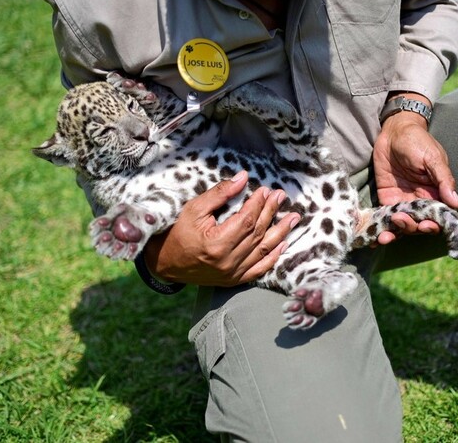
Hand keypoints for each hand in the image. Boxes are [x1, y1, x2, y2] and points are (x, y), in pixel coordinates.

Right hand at [143, 171, 299, 285]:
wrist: (165, 262)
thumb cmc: (177, 232)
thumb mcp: (194, 208)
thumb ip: (220, 194)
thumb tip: (243, 178)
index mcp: (216, 243)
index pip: (246, 220)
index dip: (258, 204)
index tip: (266, 190)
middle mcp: (227, 261)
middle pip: (257, 233)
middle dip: (271, 212)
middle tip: (281, 197)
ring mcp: (231, 273)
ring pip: (263, 250)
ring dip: (280, 233)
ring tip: (293, 218)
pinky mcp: (233, 280)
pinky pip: (259, 269)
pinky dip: (273, 257)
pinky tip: (283, 244)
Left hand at [373, 106, 457, 244]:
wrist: (394, 130)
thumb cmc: (418, 141)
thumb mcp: (432, 158)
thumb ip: (443, 179)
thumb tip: (456, 203)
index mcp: (436, 193)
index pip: (438, 217)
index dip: (434, 225)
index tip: (426, 225)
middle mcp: (420, 201)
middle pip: (418, 224)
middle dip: (411, 228)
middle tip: (401, 220)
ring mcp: (402, 201)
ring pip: (401, 225)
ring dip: (394, 233)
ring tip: (385, 235)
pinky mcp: (386, 198)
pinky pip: (385, 217)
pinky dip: (380, 228)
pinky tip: (373, 238)